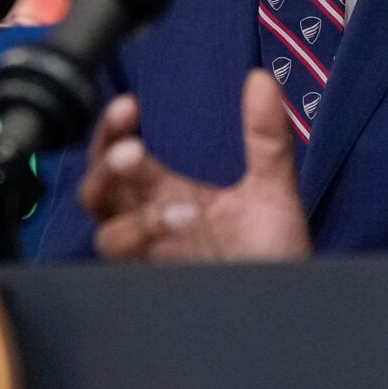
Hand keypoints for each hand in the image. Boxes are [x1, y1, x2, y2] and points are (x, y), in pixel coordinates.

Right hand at [84, 70, 309, 261]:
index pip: (120, 153)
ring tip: (153, 178)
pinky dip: (142, 231)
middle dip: (105, 158)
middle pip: (98, 184)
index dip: (114, 127)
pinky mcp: (150, 278)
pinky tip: (175, 218)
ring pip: (102, 220)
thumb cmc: (275, 255)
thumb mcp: (273, 189)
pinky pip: (121, 255)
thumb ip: (265, 137)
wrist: (289, 308)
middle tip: (129, 144)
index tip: (130, 106)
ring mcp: (149, 251)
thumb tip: (261, 79)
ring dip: (117, 192)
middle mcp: (150, 219)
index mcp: (167, 191)